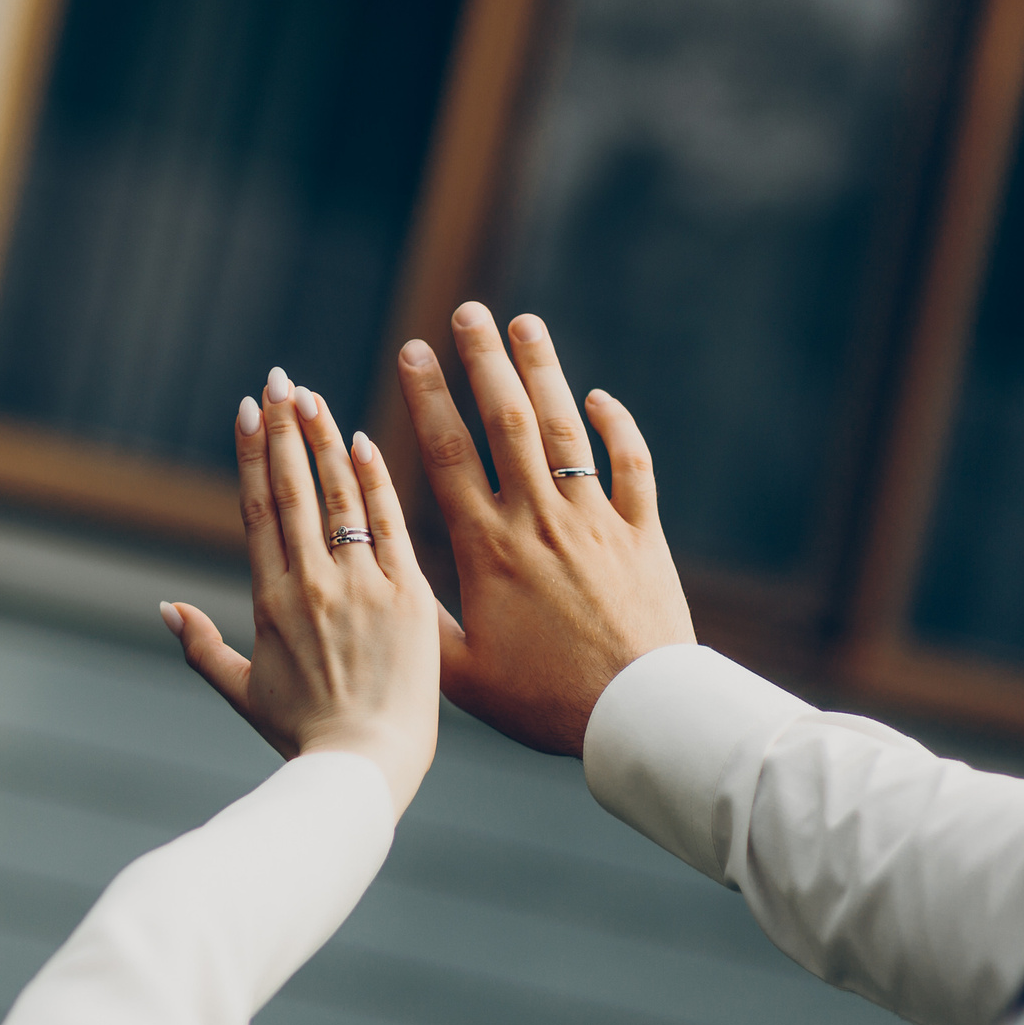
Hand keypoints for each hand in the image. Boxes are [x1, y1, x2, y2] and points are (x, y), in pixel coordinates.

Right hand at [166, 368, 440, 813]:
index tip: (248, 410)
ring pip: (338, 496)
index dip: (252, 456)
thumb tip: (164, 607)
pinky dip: (375, 481)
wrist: (364, 766)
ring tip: (314, 396)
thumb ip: (200, 646)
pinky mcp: (406, 595)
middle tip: (279, 378)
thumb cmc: (304, 737)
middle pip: (294, 490)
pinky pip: (387, 526)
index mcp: (271, 601)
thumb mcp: (242, 692)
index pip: (259, 511)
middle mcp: (310, 582)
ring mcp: (360, 585)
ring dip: (324, 440)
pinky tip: (364, 441)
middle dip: (284, 429)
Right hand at [398, 303, 695, 757]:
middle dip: (484, 361)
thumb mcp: (463, 676)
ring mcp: (595, 520)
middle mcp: (540, 520)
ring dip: (544, 371)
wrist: (636, 711)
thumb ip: (421, 623)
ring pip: (566, 429)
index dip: (428, 397)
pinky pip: (631, 465)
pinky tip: (598, 397)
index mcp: (488, 550)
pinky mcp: (642, 534)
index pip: (449, 455)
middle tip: (467, 312)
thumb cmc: (544, 702)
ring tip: (525, 323)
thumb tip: (381, 581)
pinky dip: (616, 426)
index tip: (411, 350)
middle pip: (508, 421)